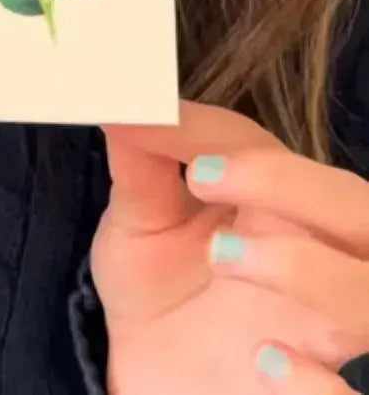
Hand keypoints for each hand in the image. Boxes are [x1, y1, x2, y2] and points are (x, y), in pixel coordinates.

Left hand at [95, 100, 368, 393]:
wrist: (151, 372)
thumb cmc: (158, 282)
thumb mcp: (139, 220)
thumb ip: (138, 163)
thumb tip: (121, 100)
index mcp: (274, 201)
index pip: (264, 147)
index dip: (211, 130)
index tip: (154, 119)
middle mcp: (317, 255)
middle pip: (355, 205)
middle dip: (291, 182)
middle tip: (200, 174)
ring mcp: (323, 327)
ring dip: (308, 268)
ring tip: (220, 256)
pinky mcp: (314, 389)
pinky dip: (323, 383)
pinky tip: (267, 362)